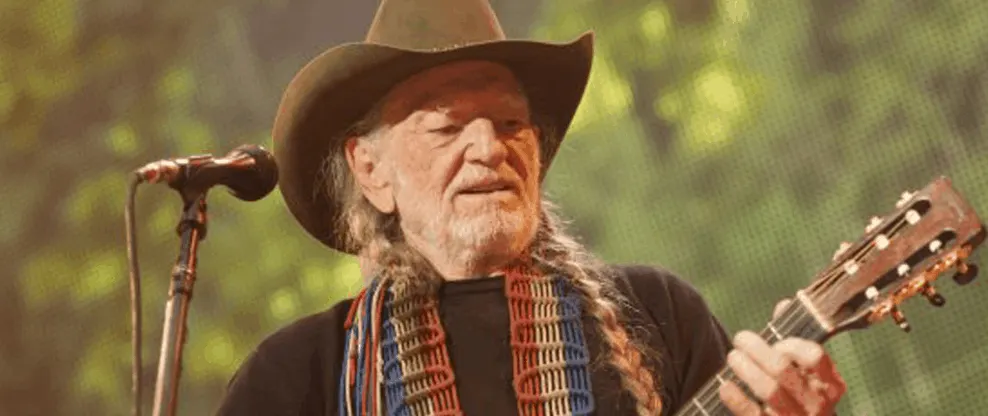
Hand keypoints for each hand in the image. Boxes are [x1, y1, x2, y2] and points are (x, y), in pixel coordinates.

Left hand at [719, 299, 846, 414]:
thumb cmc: (797, 394)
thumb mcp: (802, 370)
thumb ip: (794, 338)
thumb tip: (785, 304)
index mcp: (830, 385)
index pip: (814, 356)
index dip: (791, 344)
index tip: (777, 340)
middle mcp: (818, 405)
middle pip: (783, 370)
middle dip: (758, 350)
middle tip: (741, 338)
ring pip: (769, 391)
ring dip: (746, 369)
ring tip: (733, 356)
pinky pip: (753, 414)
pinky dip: (737, 398)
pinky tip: (725, 386)